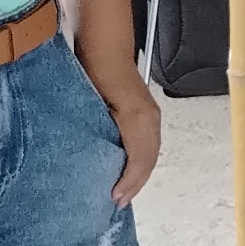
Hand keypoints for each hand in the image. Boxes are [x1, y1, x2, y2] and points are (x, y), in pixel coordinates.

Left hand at [92, 55, 164, 206]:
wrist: (103, 42)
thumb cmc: (94, 68)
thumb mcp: (95, 103)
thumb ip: (103, 132)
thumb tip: (102, 163)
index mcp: (139, 119)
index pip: (140, 160)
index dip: (129, 182)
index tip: (114, 198)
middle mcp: (149, 118)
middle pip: (149, 159)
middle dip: (136, 183)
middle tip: (118, 202)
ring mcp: (149, 114)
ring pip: (150, 152)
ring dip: (138, 174)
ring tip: (122, 191)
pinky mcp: (143, 111)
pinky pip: (146, 142)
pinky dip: (139, 160)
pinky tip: (125, 167)